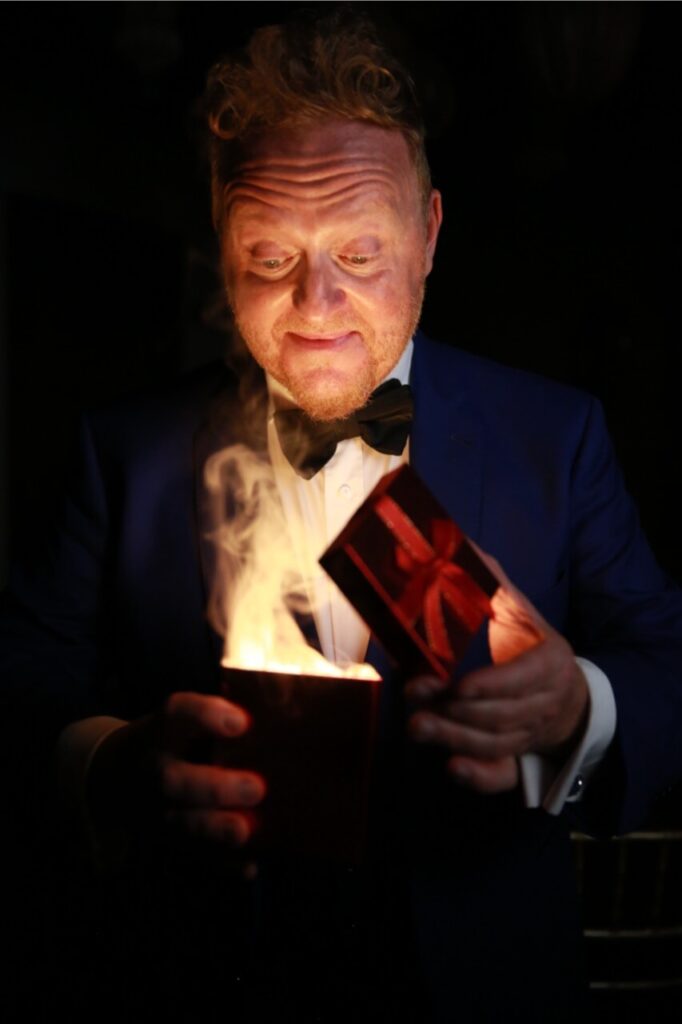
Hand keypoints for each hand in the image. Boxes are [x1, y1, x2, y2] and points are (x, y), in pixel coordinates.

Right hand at [87, 692, 265, 846]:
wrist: (110, 774)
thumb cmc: (167, 739)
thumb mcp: (177, 720)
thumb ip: (216, 714)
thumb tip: (272, 703)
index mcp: (158, 731)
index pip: (175, 714)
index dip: (205, 716)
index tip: (242, 722)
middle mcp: (151, 769)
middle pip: (174, 780)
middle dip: (214, 788)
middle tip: (257, 788)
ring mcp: (152, 808)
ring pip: (179, 823)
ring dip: (214, 830)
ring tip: (245, 832)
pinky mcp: (162, 837)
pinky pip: (190, 853)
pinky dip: (220, 863)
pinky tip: (249, 866)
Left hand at [406, 551, 588, 793]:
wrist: (568, 695)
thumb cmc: (531, 645)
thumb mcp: (520, 611)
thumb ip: (492, 582)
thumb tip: (457, 544)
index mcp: (549, 663)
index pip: (524, 678)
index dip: (493, 684)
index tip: (459, 685)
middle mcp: (545, 703)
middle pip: (503, 715)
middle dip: (458, 712)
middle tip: (417, 704)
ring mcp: (532, 735)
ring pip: (495, 744)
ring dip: (455, 738)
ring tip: (417, 728)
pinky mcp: (517, 759)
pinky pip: (503, 775)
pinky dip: (479, 776)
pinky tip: (452, 768)